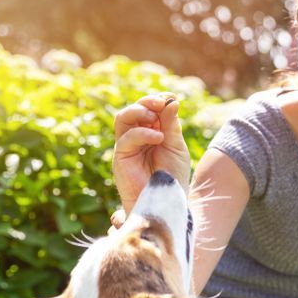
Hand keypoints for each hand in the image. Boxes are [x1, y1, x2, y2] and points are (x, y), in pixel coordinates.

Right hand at [112, 93, 190, 213]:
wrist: (166, 201)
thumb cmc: (173, 177)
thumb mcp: (176, 147)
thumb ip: (172, 125)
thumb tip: (171, 100)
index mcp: (152, 132)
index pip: (150, 109)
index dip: (158, 100)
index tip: (171, 97)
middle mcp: (137, 137)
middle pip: (134, 109)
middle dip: (147, 102)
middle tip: (161, 103)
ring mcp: (127, 146)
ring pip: (123, 118)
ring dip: (139, 111)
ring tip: (155, 117)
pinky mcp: (121, 157)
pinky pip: (126, 138)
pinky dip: (142, 133)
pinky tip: (158, 137)